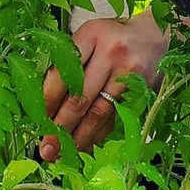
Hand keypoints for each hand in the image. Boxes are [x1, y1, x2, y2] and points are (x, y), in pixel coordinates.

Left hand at [40, 10, 169, 160]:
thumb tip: (43, 104)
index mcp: (90, 35)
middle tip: (46, 148)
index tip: (36, 121)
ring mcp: (129, 73)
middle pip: (81, 97)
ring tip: (62, 155)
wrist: (154, 36)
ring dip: (79, 137)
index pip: (63, 73)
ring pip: (99, 112)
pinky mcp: (141, 91)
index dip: (47, 101)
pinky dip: (98, 135)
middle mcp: (111, 53)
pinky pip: (115, 118)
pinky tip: (85, 145)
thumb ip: (68, 62)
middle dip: (60, 127)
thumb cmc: (112, 38)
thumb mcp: (88, 37)